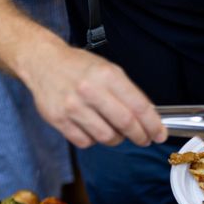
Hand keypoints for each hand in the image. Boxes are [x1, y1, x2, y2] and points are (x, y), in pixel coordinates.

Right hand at [21, 44, 165, 147]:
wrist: (43, 62)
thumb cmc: (79, 67)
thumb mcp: (108, 70)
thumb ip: (128, 93)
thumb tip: (149, 119)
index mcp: (107, 75)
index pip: (139, 106)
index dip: (153, 125)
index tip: (160, 134)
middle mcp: (90, 90)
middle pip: (126, 124)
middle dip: (140, 136)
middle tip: (144, 139)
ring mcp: (73, 106)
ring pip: (107, 137)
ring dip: (117, 139)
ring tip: (116, 131)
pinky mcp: (59, 120)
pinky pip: (86, 142)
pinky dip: (94, 140)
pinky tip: (93, 128)